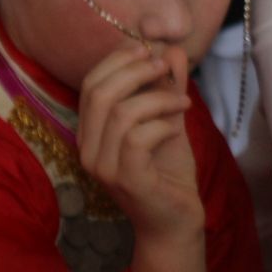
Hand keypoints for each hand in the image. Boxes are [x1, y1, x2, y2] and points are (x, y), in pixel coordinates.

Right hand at [77, 42, 202, 238]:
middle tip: (165, 67)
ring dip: (158, 99)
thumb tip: (172, 49)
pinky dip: (162, 124)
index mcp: (91, 132)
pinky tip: (177, 127)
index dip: (116, 60)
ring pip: (121, 113)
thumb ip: (165, 88)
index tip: (148, 49)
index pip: (90, 84)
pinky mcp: (125, 180)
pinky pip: (138, 138)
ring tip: (183, 101)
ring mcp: (103, 166)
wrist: (175, 221)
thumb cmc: (168, 173)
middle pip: (98, 93)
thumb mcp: (168, 121)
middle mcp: (88, 148)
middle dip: (134, 70)